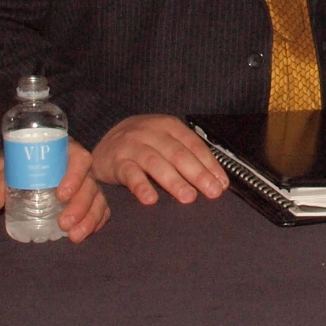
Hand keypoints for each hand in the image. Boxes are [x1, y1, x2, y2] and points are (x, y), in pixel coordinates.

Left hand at [0, 138, 112, 239]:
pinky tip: (84, 234)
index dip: (75, 176)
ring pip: (98, 200)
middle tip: (63, 223)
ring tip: (74, 237)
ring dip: (89, 219)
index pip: (80, 159)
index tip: (61, 195)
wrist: (22, 171)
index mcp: (64, 153)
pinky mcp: (90, 200)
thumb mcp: (5, 168)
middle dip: (80, 206)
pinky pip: (102, 210)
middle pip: (90, 184)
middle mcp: (80, 169)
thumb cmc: (17, 165)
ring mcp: (87, 185)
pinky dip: (96, 222)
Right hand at [85, 114, 228, 205]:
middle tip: (212, 192)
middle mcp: (151, 132)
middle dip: (198, 174)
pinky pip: (130, 174)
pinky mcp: (116, 162)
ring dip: (174, 181)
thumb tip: (215, 180)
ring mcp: (132, 146)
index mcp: (168, 125)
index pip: (194, 145)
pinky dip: (141, 186)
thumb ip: (187, 155)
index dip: (209, 164)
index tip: (221, 183)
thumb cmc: (143, 144)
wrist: (104, 142)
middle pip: (178, 153)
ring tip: (188, 197)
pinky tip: (151, 199)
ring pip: (156, 163)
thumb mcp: (165, 141)